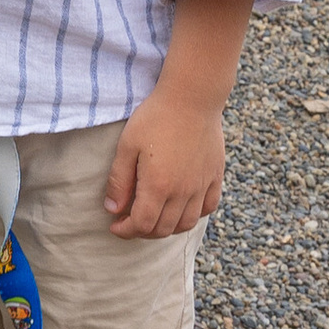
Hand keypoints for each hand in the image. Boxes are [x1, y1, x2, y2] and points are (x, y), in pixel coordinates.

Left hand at [104, 90, 224, 236]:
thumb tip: (113, 210)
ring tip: (154, 217)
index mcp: (158, 186)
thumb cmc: (155, 117)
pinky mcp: (215, 175)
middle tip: (130, 221)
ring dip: (168, 227)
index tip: (115, 226)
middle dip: (143, 231)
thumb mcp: (127, 146)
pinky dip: (194, 215)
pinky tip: (181, 207)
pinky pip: (209, 207)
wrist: (192, 97)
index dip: (126, 231)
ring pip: (187, 223)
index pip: (142, 224)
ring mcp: (202, 185)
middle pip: (163, 229)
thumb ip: (119, 181)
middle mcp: (183, 192)